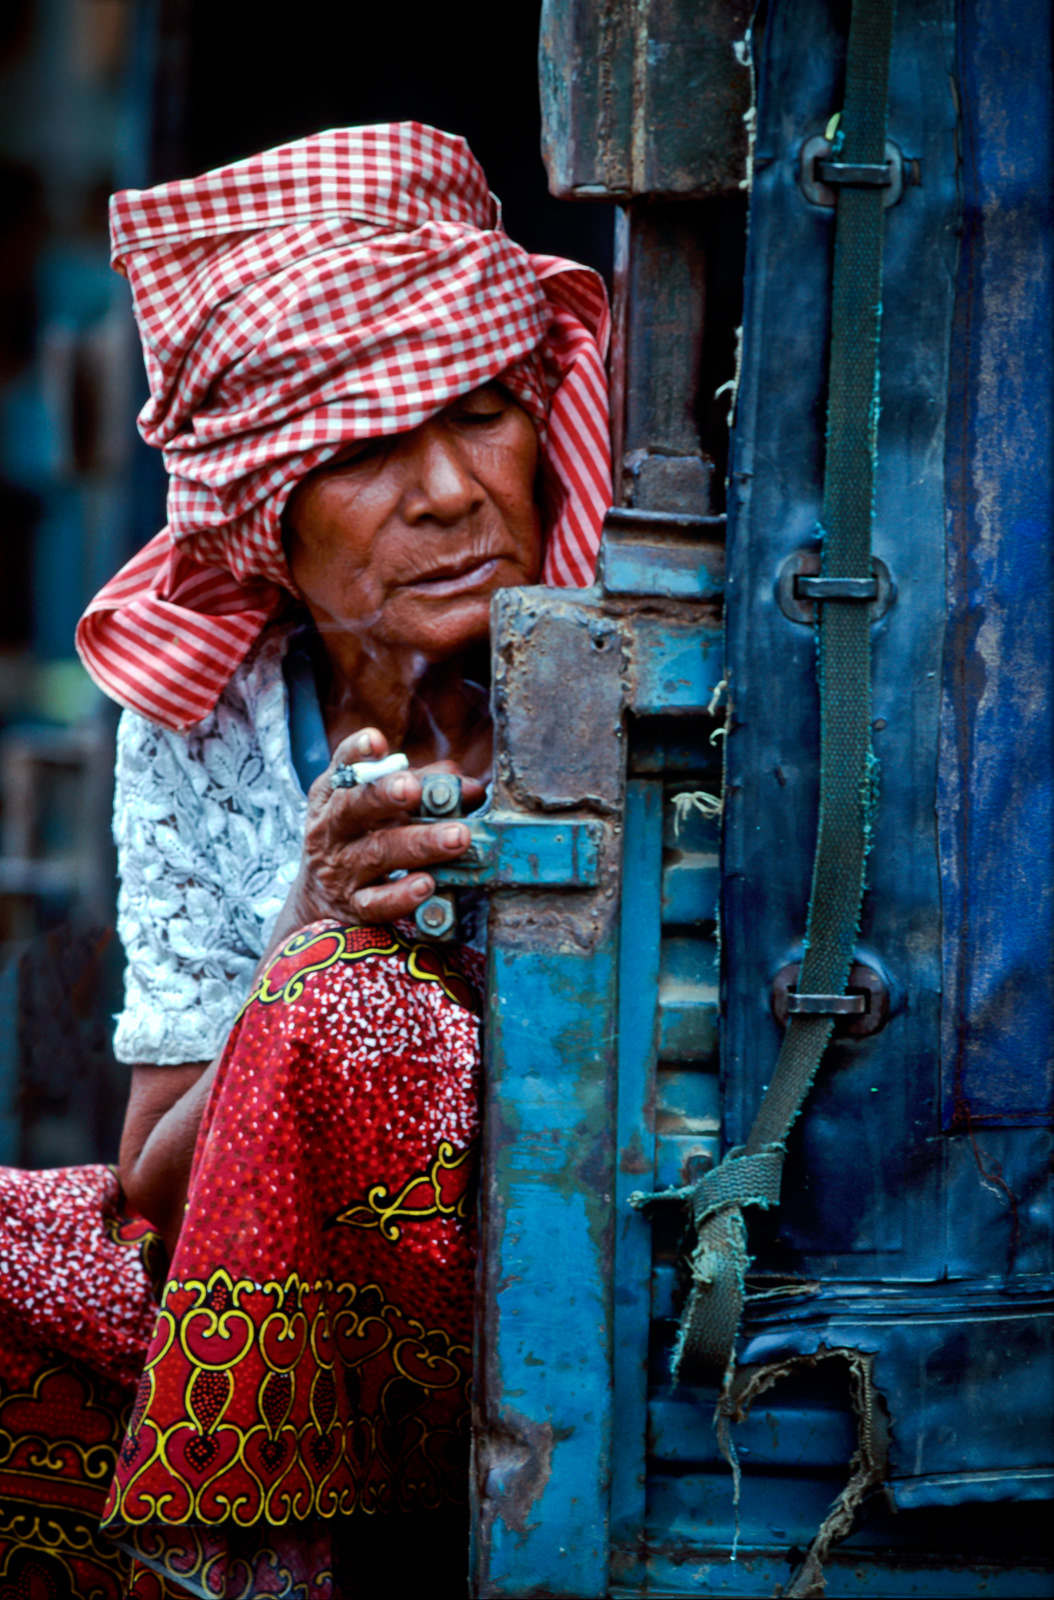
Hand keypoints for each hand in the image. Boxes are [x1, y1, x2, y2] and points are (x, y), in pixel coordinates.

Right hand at [275, 728, 484, 941]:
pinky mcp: (354, 906)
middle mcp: (331, 829)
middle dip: (384, 795)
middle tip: (415, 788)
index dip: (356, 753)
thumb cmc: (361, 838)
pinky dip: (401, 895)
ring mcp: (341, 869)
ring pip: (378, 853)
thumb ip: (425, 789)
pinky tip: (427, 885)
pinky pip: (377, 902)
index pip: (342, 769)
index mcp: (334, 796)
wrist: (319, 900)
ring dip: (420, 844)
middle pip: (354, 807)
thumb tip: (472, 787)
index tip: (376, 742)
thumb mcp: (381, 809)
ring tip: (458, 837)